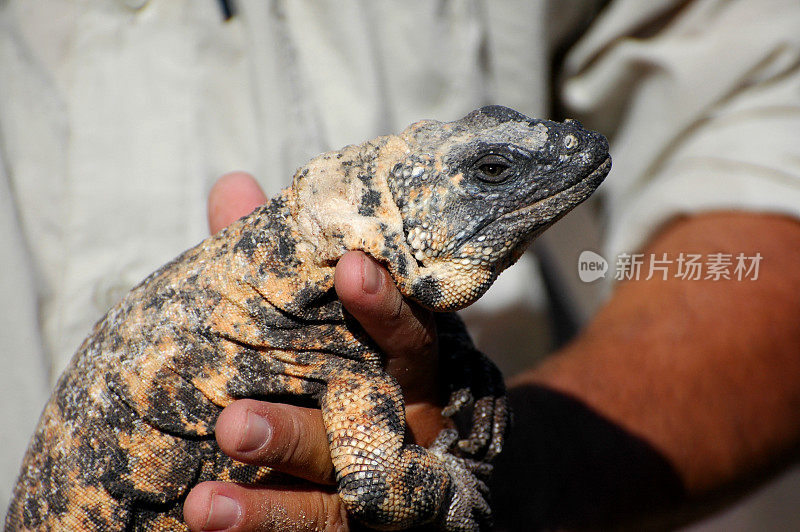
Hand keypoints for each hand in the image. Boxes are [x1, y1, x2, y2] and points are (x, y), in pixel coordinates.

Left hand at [184, 172, 445, 530]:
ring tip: (203, 507)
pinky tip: (209, 530)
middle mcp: (412, 438)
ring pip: (340, 512)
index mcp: (414, 377)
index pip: (413, 342)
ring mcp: (395, 501)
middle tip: (233, 423)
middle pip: (365, 438)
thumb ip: (286, 269)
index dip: (387, 309)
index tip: (351, 269)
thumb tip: (232, 185)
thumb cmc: (376, 377)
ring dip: (273, 511)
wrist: (448, 489)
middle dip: (300, 433)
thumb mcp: (347, 326)